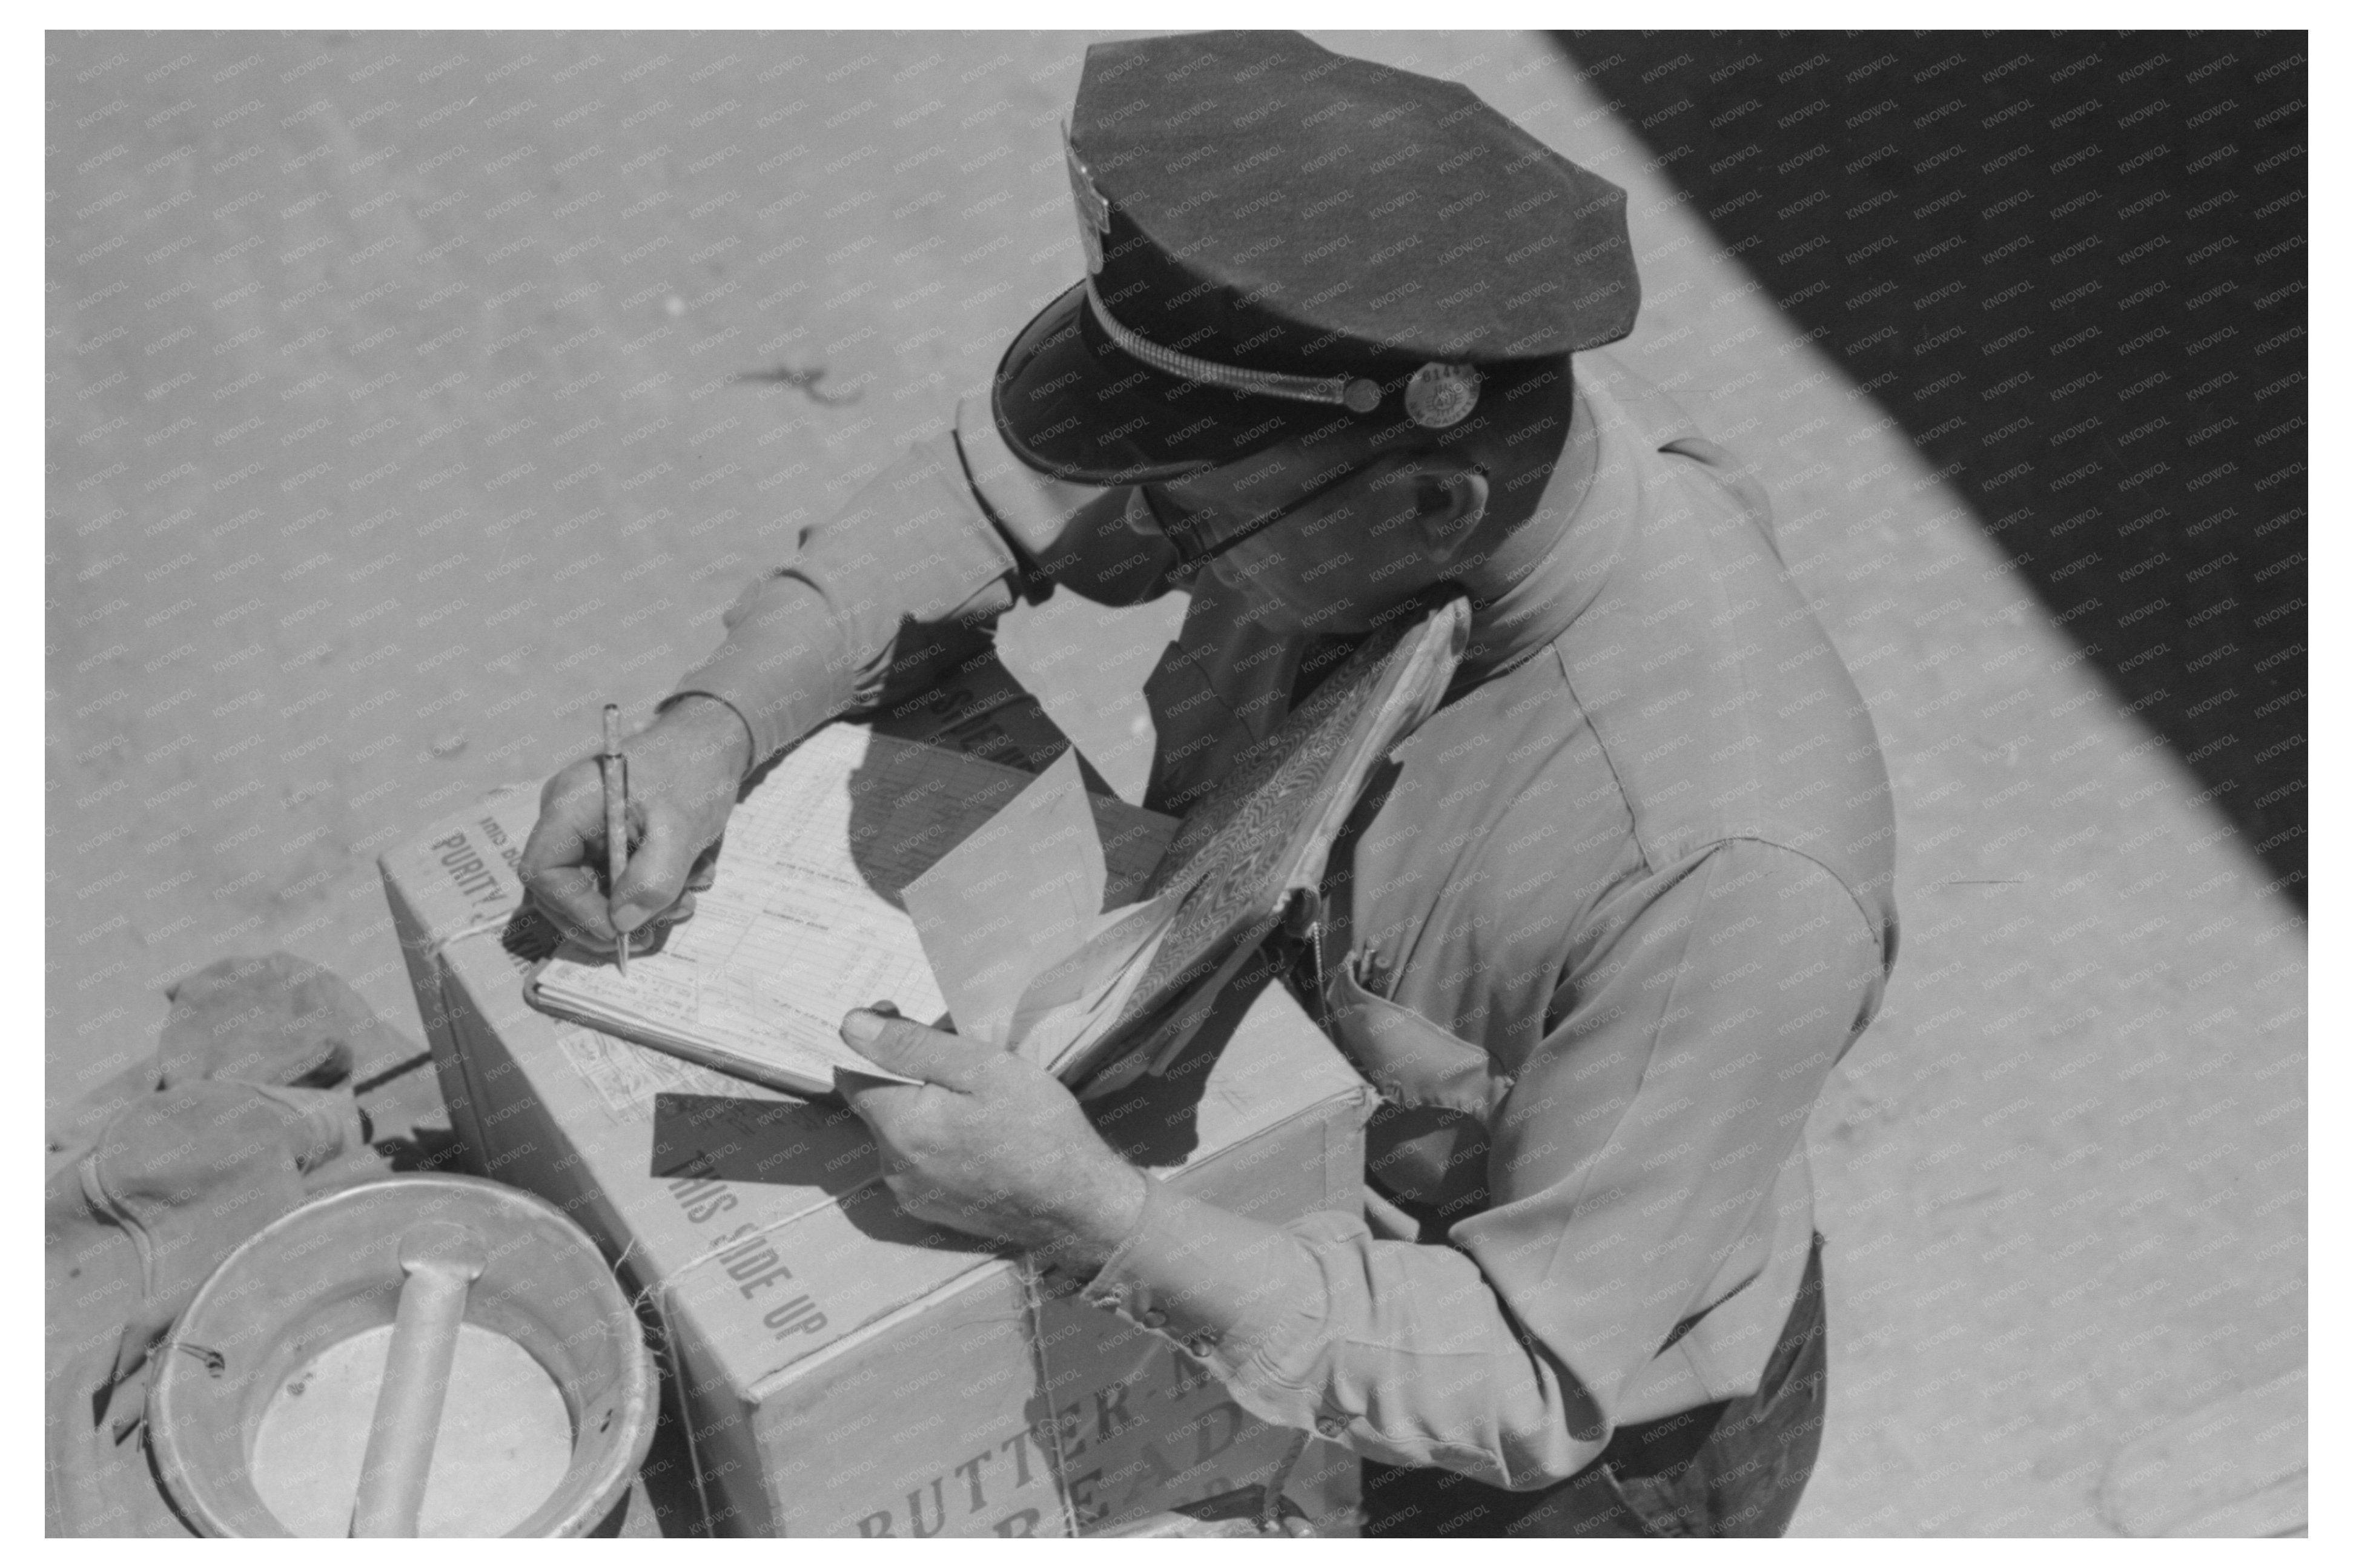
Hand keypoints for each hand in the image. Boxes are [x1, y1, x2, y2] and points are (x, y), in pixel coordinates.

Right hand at [518, 695, 753, 950]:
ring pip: (596, 892)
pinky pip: (619, 881)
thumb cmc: (694, 771)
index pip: (543, 873)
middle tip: (654, 934)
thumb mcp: (681, 827)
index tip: (618, 933)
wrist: (716, 743)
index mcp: (568, 805)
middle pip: (563, 890)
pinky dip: (655, 890)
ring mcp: (586, 830)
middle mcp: (567, 819)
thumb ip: (653, 878)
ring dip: (642, 907)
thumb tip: (623, 924)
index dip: (575, 911)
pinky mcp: (610, 841)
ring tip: (687, 898)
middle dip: (609, 918)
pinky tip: (692, 877)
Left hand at [836, 1008, 1147, 1269]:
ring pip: (896, 1135)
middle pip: (876, 1105)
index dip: (872, 1043)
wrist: (1077, 1206)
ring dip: (919, 1112)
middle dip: (903, 1077)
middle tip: (956, 1063)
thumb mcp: (982, 1069)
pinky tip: (973, 1138)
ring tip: (970, 1102)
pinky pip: (915, 1163)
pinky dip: (933, 1144)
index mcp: (898, 1125)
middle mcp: (891, 1164)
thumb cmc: (1037, 1127)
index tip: (905, 1019)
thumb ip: (911, 1046)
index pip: (851, 1075)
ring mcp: (909, 1193)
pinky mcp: (929, 1210)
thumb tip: (849, 1025)